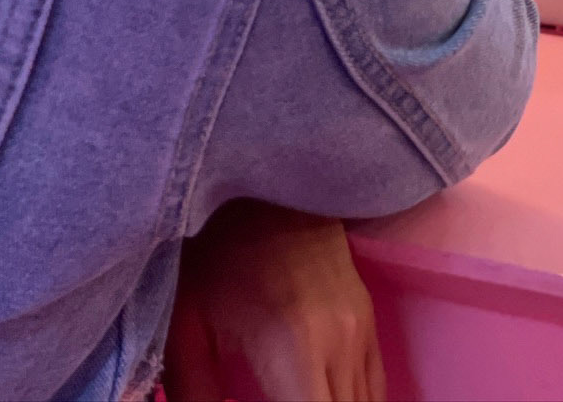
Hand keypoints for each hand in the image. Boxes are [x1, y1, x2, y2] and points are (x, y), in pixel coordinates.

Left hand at [163, 203, 386, 401]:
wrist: (270, 183)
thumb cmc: (218, 252)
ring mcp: (361, 335)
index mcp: (292, 349)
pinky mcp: (371, 325)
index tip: (262, 399)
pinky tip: (321, 399)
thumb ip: (194, 392)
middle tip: (273, 396)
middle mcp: (339, 347)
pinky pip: (374, 392)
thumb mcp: (187, 322)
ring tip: (289, 394)